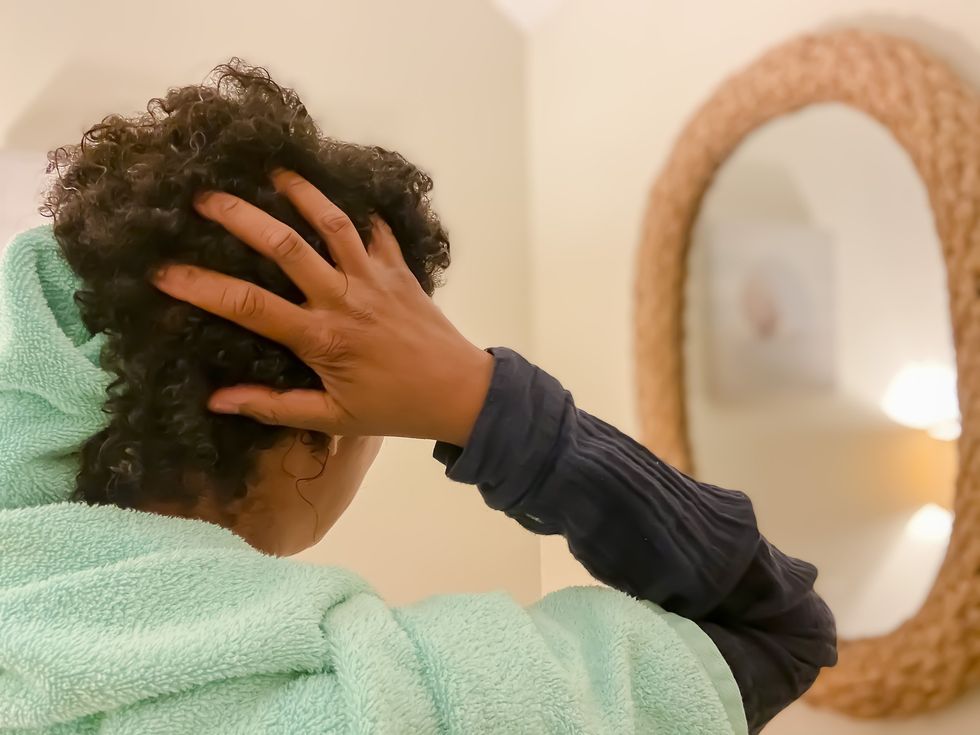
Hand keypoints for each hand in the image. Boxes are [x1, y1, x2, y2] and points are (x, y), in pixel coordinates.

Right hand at [152, 170, 493, 445]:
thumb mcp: (331, 418)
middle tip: (203, 196)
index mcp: (321, 337)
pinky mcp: (400, 269)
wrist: (460, 393)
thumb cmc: (394, 408)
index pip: (249, 306)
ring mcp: (375, 278)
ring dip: (301, 192)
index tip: (163, 272)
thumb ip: (273, 407)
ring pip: (334, 223)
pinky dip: (360, 206)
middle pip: (285, 246)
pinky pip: (378, 229)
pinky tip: (340, 187)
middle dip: (240, 217)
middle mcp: (344, 298)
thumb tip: (215, 400)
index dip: (202, 287)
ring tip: (271, 169)